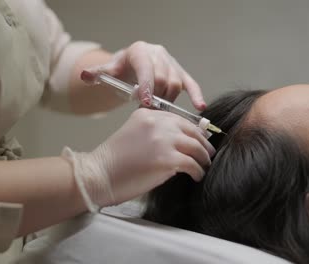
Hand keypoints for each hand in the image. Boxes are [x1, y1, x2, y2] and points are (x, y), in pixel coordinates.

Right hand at [69, 108, 214, 206]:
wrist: (100, 175)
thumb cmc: (114, 160)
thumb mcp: (133, 132)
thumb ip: (154, 130)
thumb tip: (180, 139)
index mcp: (149, 114)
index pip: (180, 119)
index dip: (194, 130)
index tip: (200, 139)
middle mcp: (158, 123)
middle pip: (192, 130)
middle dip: (203, 143)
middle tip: (208, 153)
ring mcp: (164, 140)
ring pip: (196, 147)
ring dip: (203, 158)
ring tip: (204, 166)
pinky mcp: (168, 159)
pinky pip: (193, 164)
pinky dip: (198, 172)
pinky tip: (196, 176)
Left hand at [81, 41, 206, 110]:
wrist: (133, 65)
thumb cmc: (121, 69)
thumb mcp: (109, 70)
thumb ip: (97, 74)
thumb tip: (84, 75)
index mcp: (139, 51)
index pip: (147, 69)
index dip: (147, 86)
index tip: (146, 103)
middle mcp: (158, 53)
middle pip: (162, 78)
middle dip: (156, 97)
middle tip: (147, 112)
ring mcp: (171, 63)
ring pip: (175, 83)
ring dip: (167, 100)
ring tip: (158, 113)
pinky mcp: (181, 72)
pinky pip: (190, 83)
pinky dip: (195, 94)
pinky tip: (199, 107)